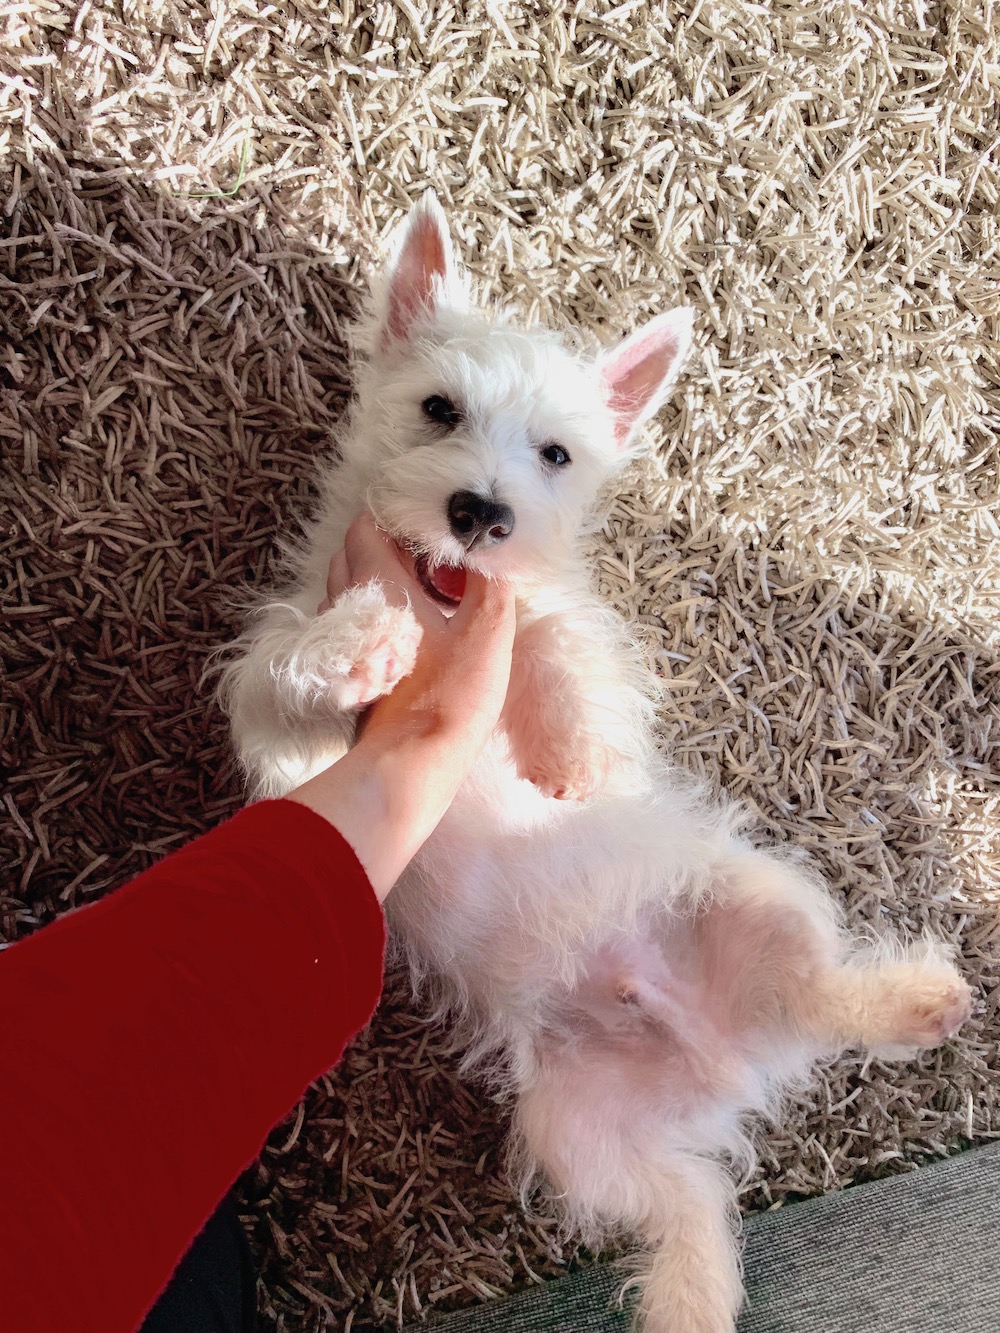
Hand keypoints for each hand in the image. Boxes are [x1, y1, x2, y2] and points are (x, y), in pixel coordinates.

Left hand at [285, 515, 515, 897]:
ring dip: (386, 584)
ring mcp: (346, 641)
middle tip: (439, 562)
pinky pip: (360, 626)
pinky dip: (383, 617)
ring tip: (434, 596)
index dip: (399, 518)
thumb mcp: (486, 632)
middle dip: (392, 549)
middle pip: (354, 555)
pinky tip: (419, 634)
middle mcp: (349, 606)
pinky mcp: (354, 671)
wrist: (410, 765)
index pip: (366, 526)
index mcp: (377, 584)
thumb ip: (490, 584)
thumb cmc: (447, 696)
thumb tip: (491, 554)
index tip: (437, 528)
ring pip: (353, 592)